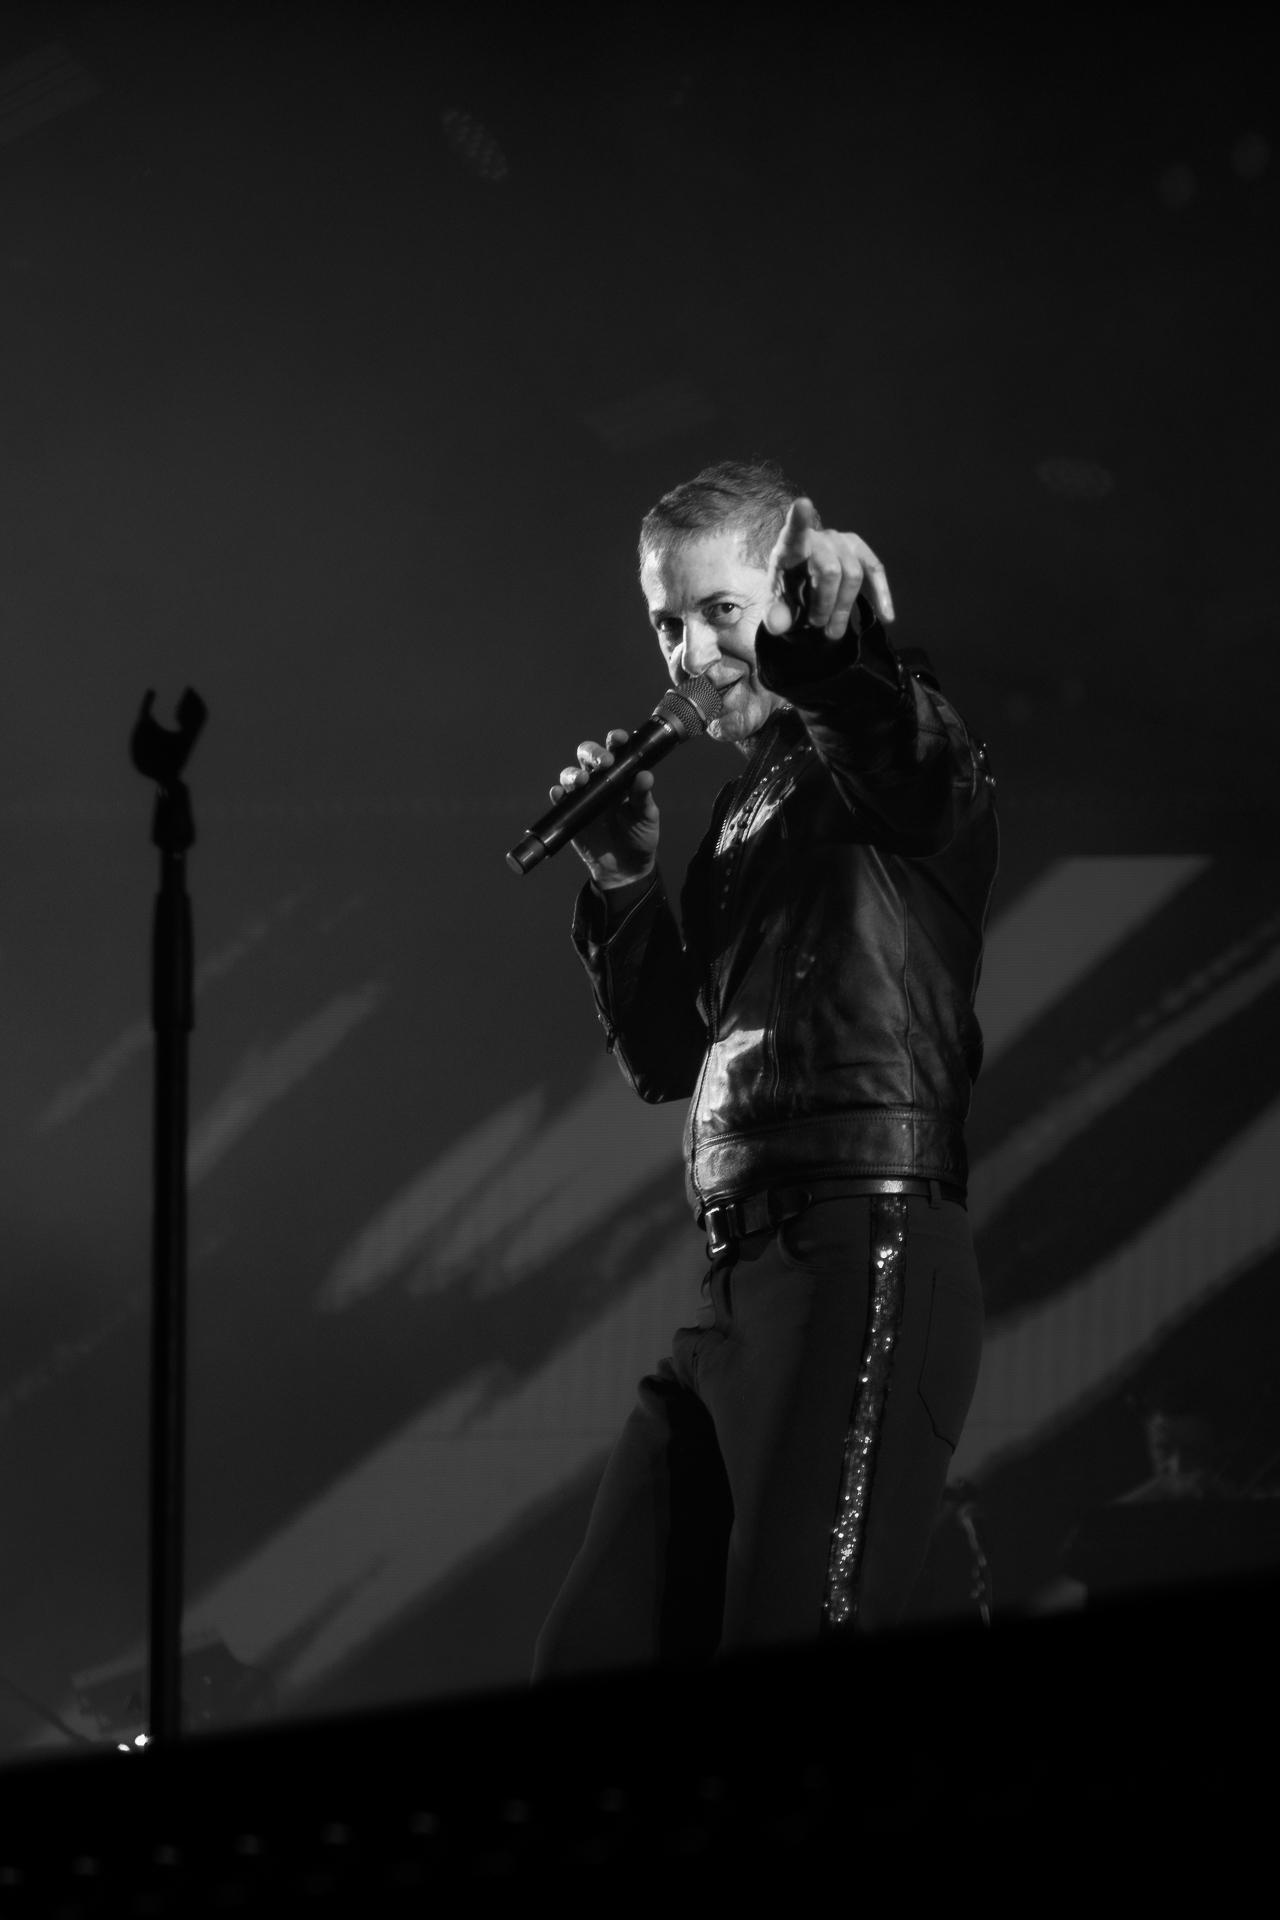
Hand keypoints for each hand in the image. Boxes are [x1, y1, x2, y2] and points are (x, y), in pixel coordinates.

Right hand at [551, 731, 658, 889]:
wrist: (626, 868)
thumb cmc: (640, 836)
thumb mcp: (647, 817)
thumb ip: (644, 797)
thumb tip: (645, 776)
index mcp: (621, 774)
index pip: (615, 750)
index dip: (615, 740)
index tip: (618, 739)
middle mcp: (600, 780)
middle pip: (588, 755)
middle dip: (592, 753)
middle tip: (603, 763)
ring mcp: (583, 796)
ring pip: (571, 775)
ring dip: (574, 774)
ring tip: (582, 781)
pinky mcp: (570, 813)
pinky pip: (559, 799)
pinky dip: (557, 794)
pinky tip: (560, 794)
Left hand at [762, 496, 894, 639]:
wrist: (800, 587)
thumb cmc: (786, 592)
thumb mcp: (774, 606)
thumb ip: (773, 615)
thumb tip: (779, 625)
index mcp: (791, 547)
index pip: (794, 532)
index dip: (800, 520)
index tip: (802, 504)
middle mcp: (819, 537)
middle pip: (832, 570)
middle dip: (826, 604)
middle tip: (816, 627)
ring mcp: (841, 541)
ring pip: (853, 575)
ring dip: (844, 608)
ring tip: (832, 632)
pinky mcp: (859, 551)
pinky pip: (875, 570)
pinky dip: (882, 595)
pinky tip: (887, 617)